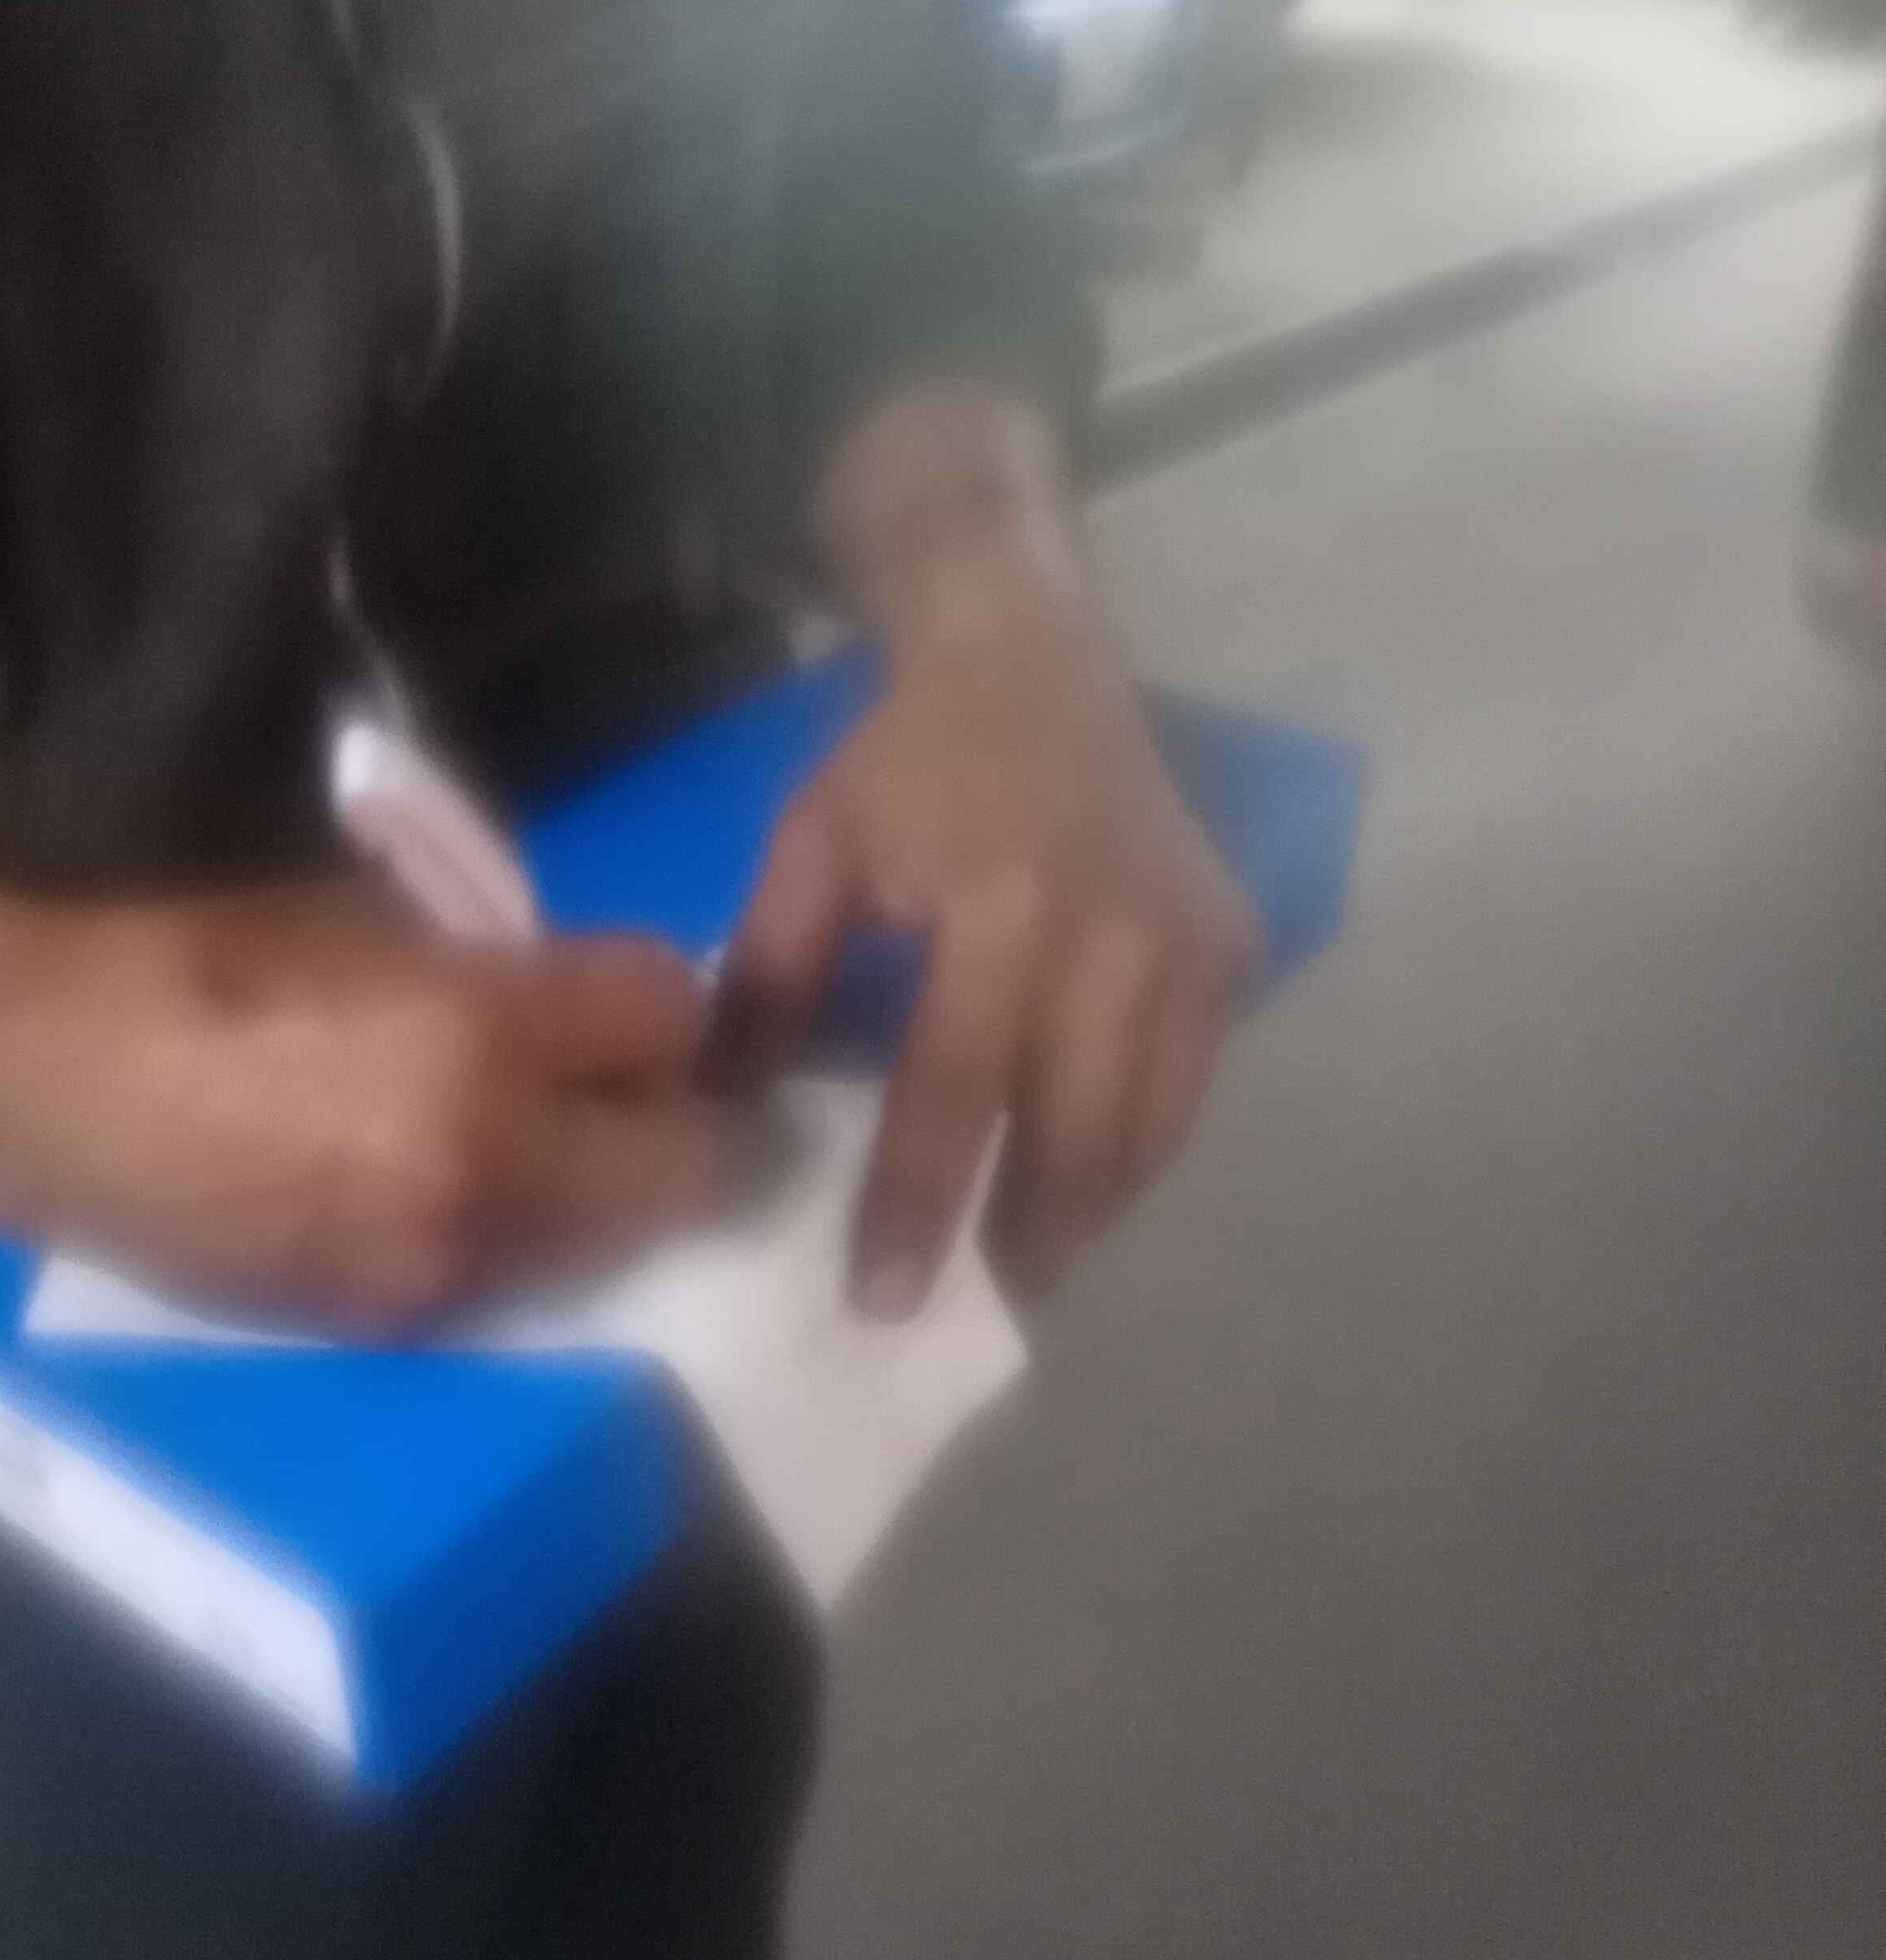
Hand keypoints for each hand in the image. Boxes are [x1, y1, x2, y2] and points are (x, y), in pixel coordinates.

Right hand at [0, 882, 733, 1332]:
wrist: (43, 1086)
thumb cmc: (196, 966)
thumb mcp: (367, 918)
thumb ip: (492, 964)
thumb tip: (568, 994)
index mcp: (480, 1036)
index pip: (670, 1018)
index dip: (655, 1002)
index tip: (619, 998)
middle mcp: (488, 1167)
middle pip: (682, 1166)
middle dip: (663, 1118)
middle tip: (607, 1085)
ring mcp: (441, 1263)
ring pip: (604, 1240)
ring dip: (590, 1189)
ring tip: (526, 1141)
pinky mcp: (388, 1322)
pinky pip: (506, 1279)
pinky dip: (503, 1236)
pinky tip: (435, 1192)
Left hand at [726, 395, 1259, 1312]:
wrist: (1032, 655)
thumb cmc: (908, 759)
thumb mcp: (813, 848)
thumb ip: (771, 982)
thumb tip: (723, 1116)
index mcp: (1004, 911)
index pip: (955, 1096)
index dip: (916, 1207)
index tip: (882, 1298)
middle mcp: (1119, 940)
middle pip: (1077, 1139)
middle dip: (1025, 1239)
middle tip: (973, 1304)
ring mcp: (1194, 946)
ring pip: (1152, 1129)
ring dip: (1090, 1206)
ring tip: (1028, 1259)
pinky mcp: (1236, 946)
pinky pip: (1191, 1081)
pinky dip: (1141, 1140)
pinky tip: (1088, 1173)